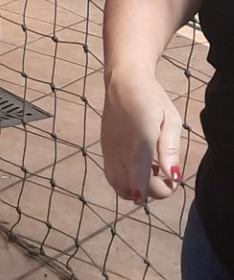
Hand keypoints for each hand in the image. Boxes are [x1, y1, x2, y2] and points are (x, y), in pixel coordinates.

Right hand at [101, 70, 182, 205]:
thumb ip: (170, 150)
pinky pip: (113, 177)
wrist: (123, 82)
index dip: (143, 189)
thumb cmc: (152, 99)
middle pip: (130, 187)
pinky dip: (127, 182)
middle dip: (152, 192)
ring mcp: (109, 150)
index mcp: (140, 138)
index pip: (138, 171)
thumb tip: (174, 176)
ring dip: (138, 189)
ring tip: (154, 173)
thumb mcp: (170, 119)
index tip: (148, 197)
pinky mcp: (105, 150)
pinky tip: (140, 168)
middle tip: (169, 179)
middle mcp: (120, 148)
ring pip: (119, 186)